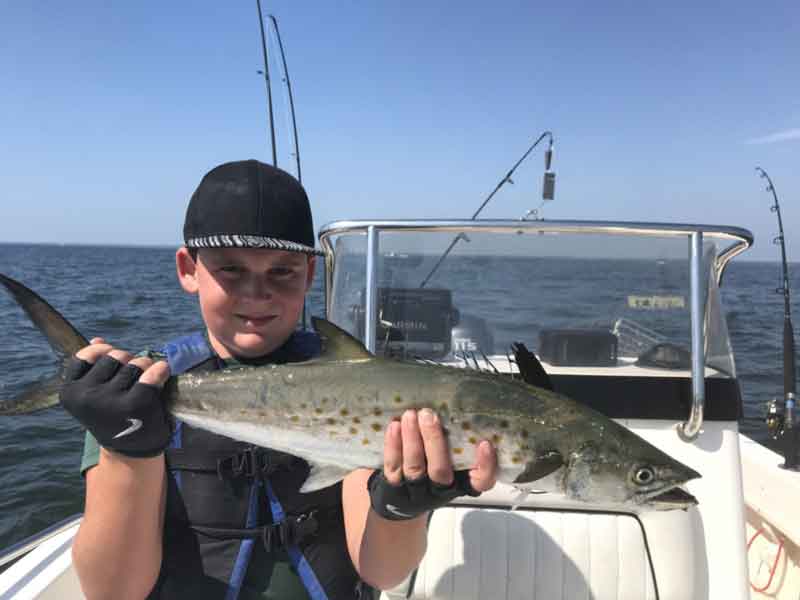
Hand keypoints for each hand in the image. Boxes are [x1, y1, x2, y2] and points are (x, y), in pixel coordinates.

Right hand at [60, 338, 171, 457]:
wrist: (130, 451)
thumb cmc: (113, 416)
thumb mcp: (95, 395)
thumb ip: (94, 367)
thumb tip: (96, 340)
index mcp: (69, 392)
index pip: (85, 355)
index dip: (103, 352)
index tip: (114, 361)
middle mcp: (86, 396)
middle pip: (114, 356)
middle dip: (127, 360)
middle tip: (132, 376)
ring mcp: (110, 401)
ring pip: (135, 363)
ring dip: (144, 367)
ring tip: (144, 382)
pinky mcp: (136, 404)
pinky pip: (152, 373)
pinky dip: (160, 370)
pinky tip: (163, 373)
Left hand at [368, 408, 497, 520]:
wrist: (402, 500)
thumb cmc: (433, 468)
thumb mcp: (451, 460)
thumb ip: (457, 442)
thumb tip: (457, 406)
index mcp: (461, 482)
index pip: (481, 481)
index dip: (486, 466)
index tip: (485, 443)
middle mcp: (440, 489)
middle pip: (440, 471)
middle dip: (434, 441)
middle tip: (429, 415)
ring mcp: (416, 489)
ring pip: (414, 467)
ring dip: (412, 439)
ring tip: (411, 416)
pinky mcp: (394, 486)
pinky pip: (393, 466)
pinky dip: (393, 445)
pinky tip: (395, 426)